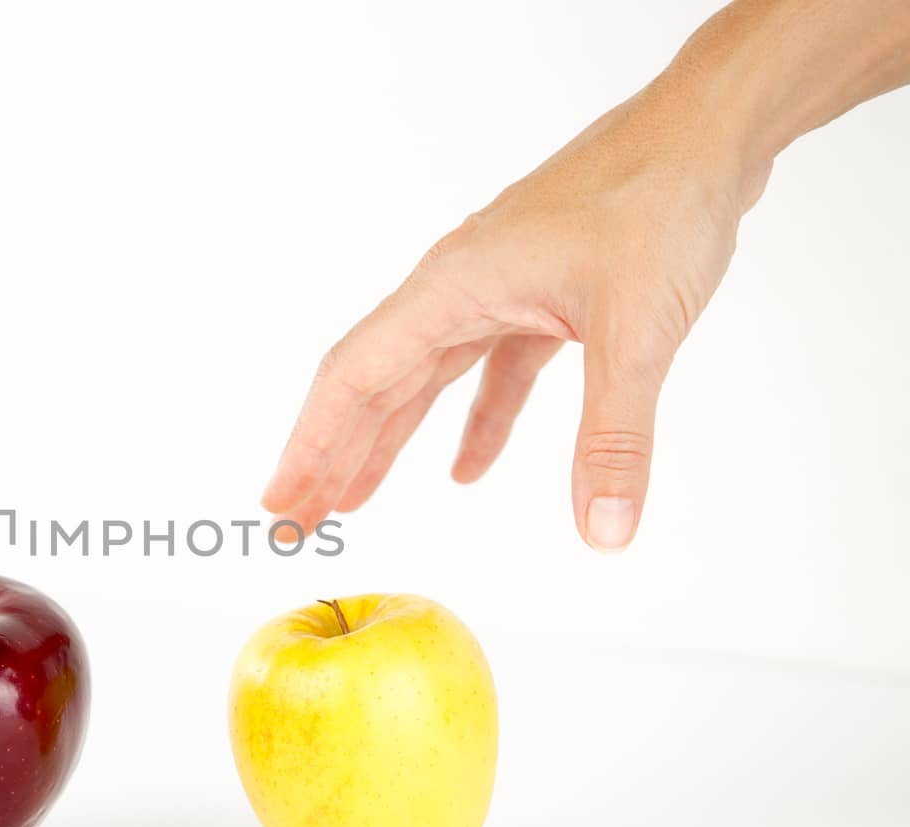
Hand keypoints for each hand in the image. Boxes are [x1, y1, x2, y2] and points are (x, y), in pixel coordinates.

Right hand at [261, 85, 768, 550]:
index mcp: (452, 288)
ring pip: (423, 379)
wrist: (711, 131)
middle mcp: (460, 288)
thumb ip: (614, 438)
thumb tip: (605, 530)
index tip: (280, 501)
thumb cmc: (660, 197)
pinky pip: (489, 370)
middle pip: (374, 384)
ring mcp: (497, 290)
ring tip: (354, 498)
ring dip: (389, 440)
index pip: (354, 377)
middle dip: (334, 454)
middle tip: (299, 518)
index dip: (312, 445)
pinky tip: (469, 467)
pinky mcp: (540, 296)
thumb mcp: (637, 330)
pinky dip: (477, 419)